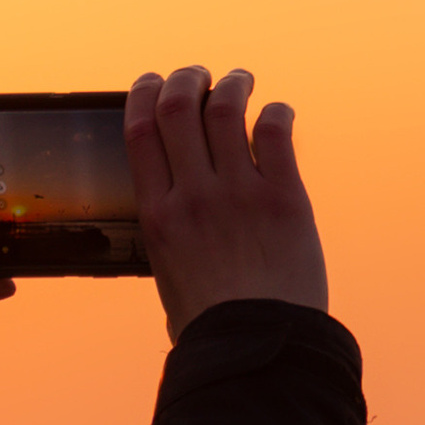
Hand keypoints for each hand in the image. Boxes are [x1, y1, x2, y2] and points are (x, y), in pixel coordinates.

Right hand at [126, 66, 327, 341]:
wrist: (259, 348)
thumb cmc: (213, 327)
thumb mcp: (170, 277)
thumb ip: (170, 239)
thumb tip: (175, 221)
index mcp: (157, 216)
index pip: (140, 132)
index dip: (144, 95)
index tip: (152, 82)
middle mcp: (192, 197)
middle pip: (178, 109)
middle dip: (186, 80)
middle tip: (200, 76)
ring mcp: (238, 195)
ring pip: (225, 110)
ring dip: (231, 86)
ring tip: (240, 81)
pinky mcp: (284, 198)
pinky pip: (275, 132)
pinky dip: (275, 112)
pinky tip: (278, 114)